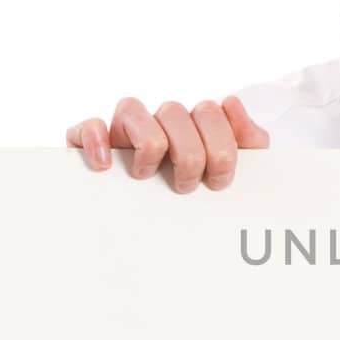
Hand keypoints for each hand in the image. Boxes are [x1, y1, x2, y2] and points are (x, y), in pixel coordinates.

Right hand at [66, 95, 269, 191]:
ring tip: (148, 176)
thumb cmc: (205, 194)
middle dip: (188, 155)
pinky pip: (88, 125)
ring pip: (131, 108)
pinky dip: (95, 140)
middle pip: (174, 112)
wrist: (173, 236)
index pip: (209, 111)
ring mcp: (125, 130)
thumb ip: (251, 140)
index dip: (219, 147)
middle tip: (186, 186)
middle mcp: (159, 121)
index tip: (218, 182)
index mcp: (194, 124)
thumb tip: (231, 102)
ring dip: (148, 146)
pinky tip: (105, 165)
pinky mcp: (92, 143)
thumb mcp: (240, 171)